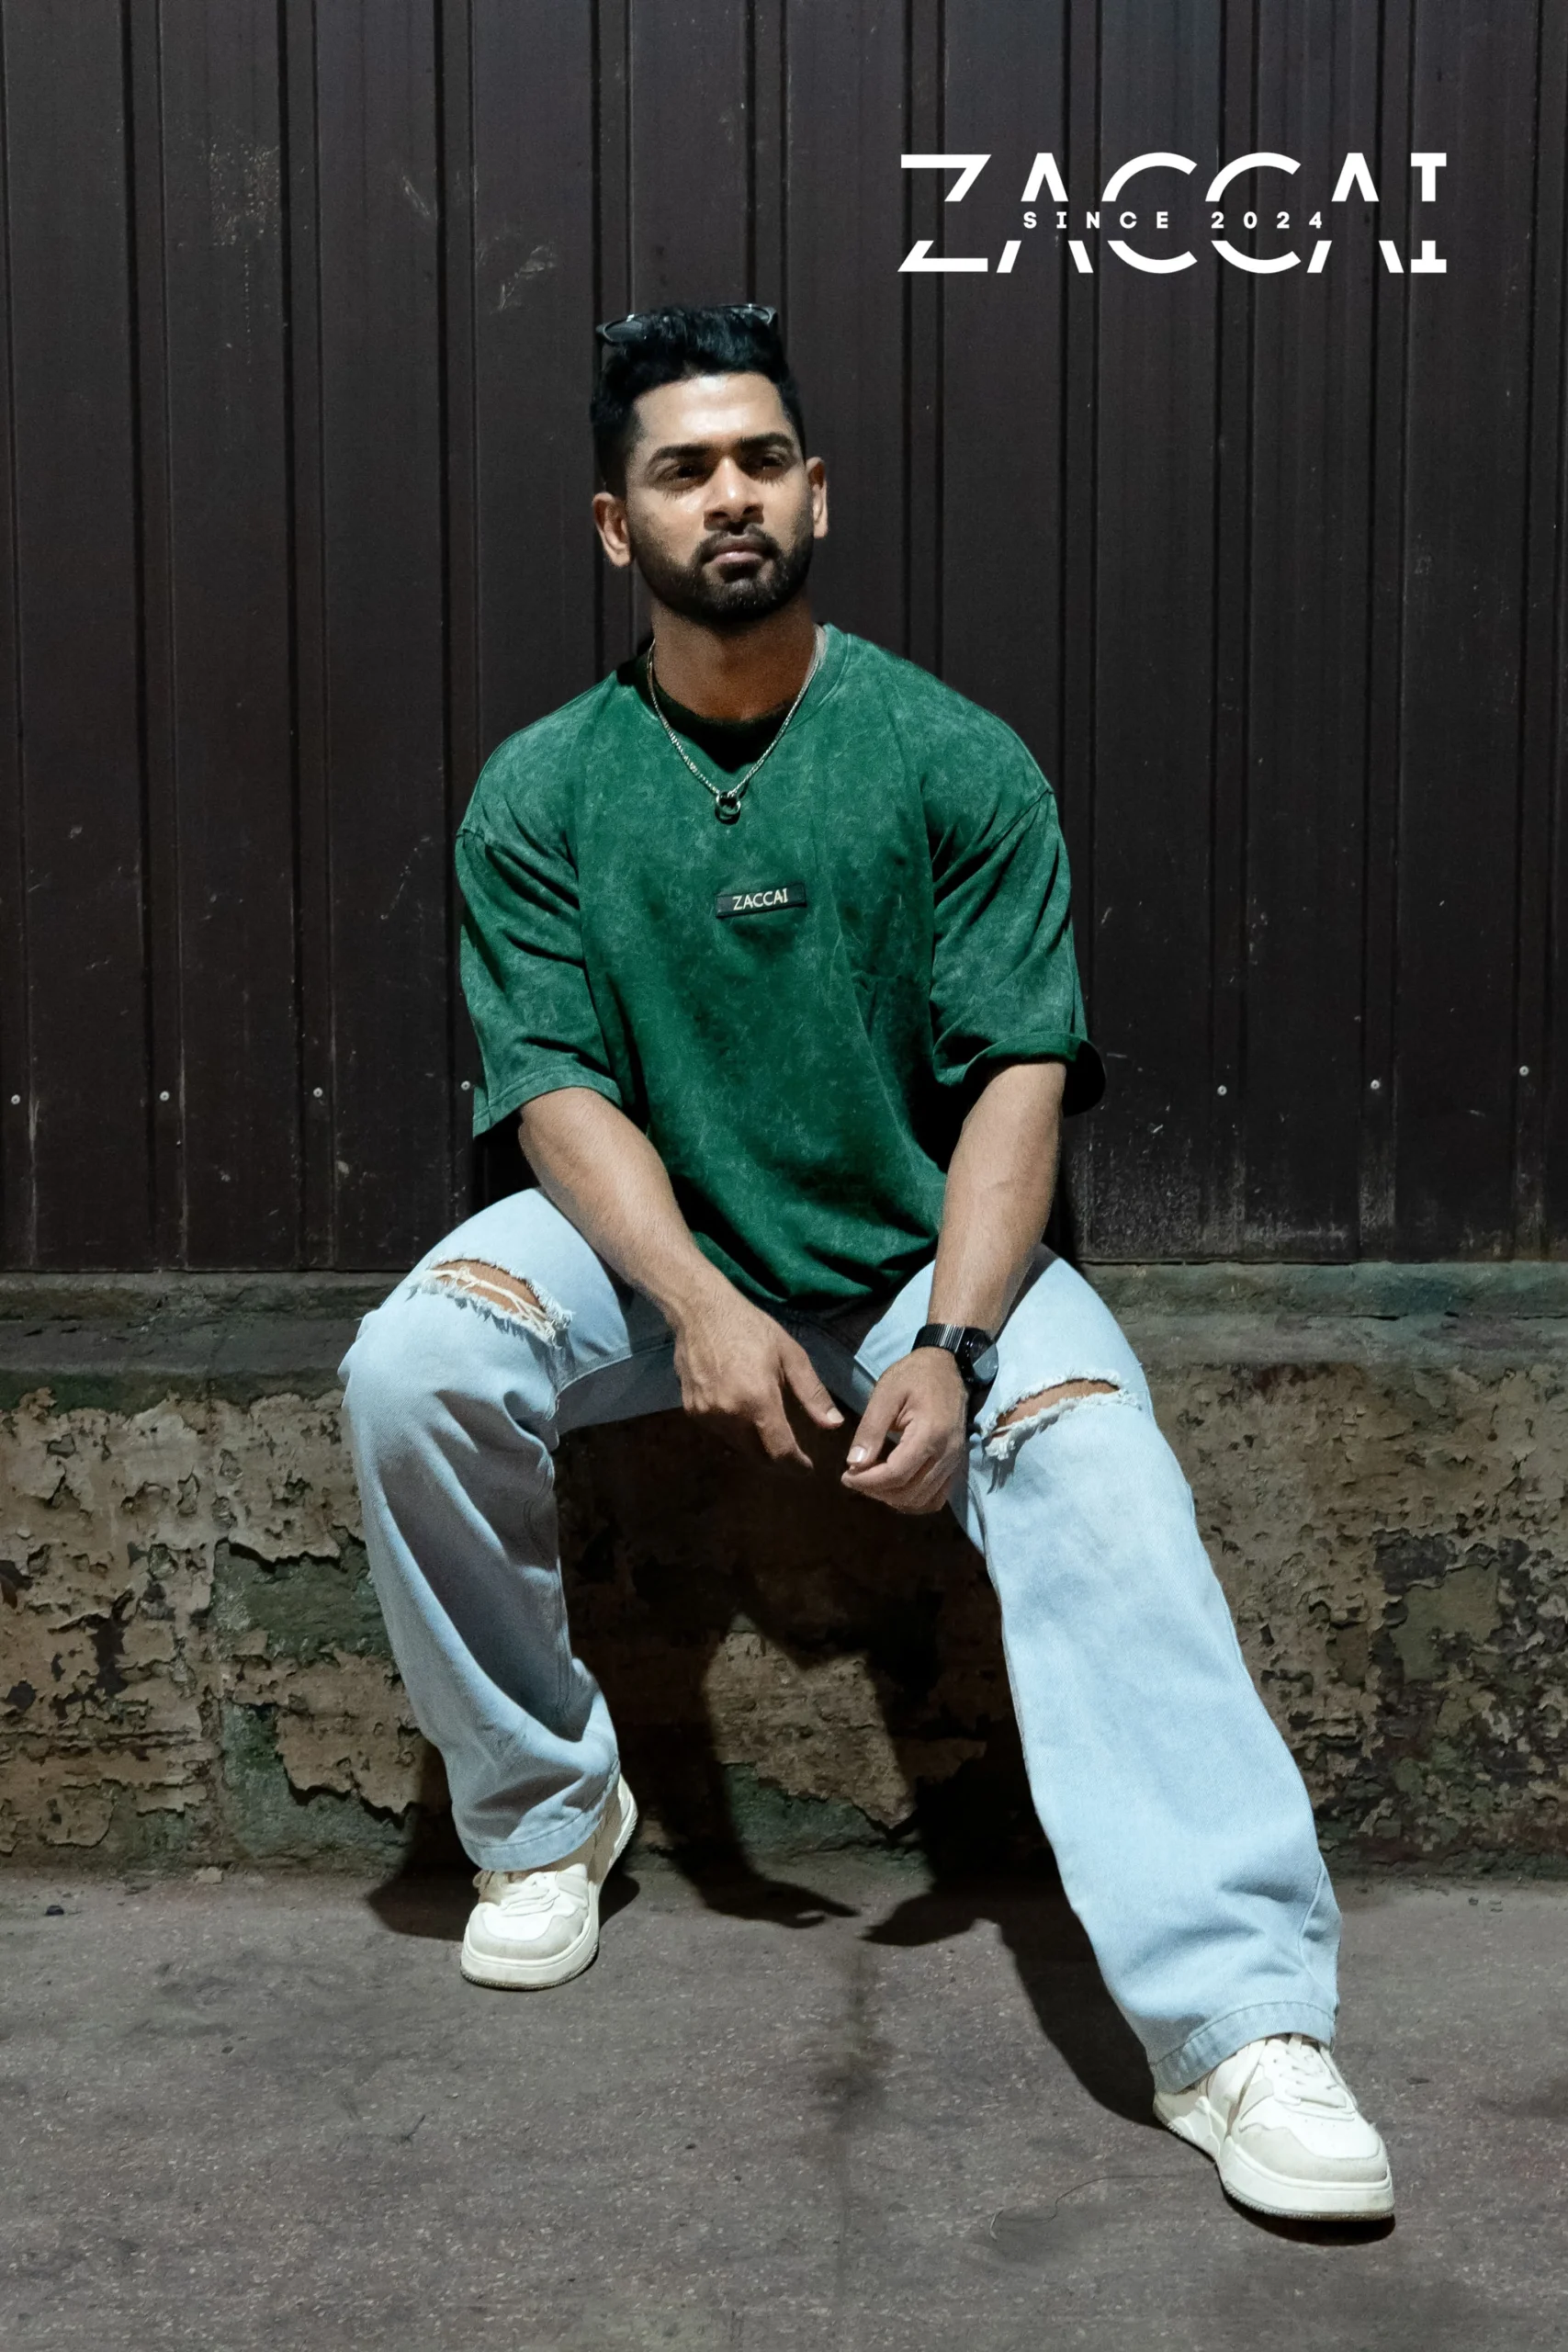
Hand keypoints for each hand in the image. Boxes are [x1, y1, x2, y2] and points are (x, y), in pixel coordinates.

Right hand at [670, 1282, 842, 1470]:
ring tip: (769, 1433)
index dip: (796, 1464)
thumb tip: (833, 1425)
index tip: (807, 1468)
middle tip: (792, 1455)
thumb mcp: (790, 1355)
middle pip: (757, 1455)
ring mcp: (707, 1414)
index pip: (780, 1450)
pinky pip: (720, 1432)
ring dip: (755, 1445)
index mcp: (758, 1401)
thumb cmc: (751, 1328)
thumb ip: (812, 1394)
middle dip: (777, 1459)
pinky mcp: (692, 1411)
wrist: (700, 1311)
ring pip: (738, 1446)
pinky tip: (744, 1416)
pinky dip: (735, 1431)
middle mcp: (730, 1414)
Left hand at [840, 1348, 968, 1514]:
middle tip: (854, 1477)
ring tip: (872, 1481)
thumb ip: (870, 1430)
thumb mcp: (885, 1394)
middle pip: (909, 1492)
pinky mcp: (956, 1464)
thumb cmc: (913, 1375)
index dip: (868, 1482)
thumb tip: (854, 1464)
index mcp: (930, 1434)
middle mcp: (948, 1454)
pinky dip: (914, 1500)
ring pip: (923, 1500)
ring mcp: (955, 1462)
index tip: (845, 1476)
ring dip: (894, 1498)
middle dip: (876, 1491)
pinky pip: (937, 1497)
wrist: (947, 1366)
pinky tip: (895, 1487)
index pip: (897, 1474)